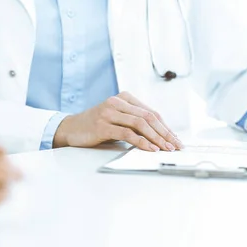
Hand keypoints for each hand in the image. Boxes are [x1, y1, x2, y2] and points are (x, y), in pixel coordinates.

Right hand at [53, 91, 182, 150]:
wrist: (70, 128)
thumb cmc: (96, 126)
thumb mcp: (117, 119)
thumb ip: (134, 122)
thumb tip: (160, 136)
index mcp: (124, 98)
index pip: (151, 112)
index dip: (166, 127)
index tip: (175, 139)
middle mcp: (117, 102)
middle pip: (148, 117)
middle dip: (165, 133)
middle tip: (175, 145)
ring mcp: (109, 112)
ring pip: (140, 123)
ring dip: (156, 138)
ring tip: (165, 148)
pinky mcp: (102, 125)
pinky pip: (127, 133)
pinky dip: (141, 141)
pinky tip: (150, 148)